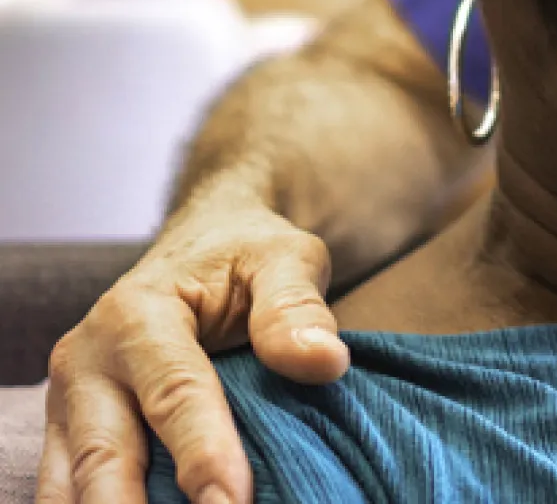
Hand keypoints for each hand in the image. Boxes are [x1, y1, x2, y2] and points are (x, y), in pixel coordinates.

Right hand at [36, 201, 350, 503]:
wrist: (205, 240)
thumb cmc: (248, 252)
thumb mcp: (285, 258)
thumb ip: (297, 306)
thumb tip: (324, 360)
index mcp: (136, 316)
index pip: (174, 396)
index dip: (204, 454)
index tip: (234, 501)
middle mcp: (88, 362)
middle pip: (104, 457)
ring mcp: (72, 403)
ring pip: (71, 484)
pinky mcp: (74, 431)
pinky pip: (71, 486)